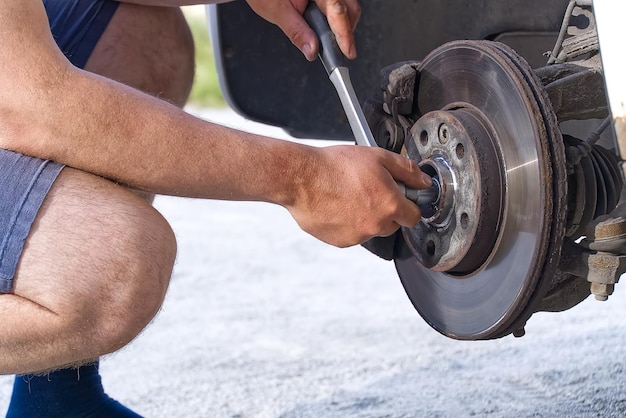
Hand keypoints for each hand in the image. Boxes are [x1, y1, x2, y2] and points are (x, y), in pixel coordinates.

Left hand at [245, 0, 359, 60]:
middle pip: (349, 10)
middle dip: (345, 32)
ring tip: (322, 37)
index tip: (348, 51)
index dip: (345, 34)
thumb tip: (312, 50)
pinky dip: (334, 20)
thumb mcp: (277, 11)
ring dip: (340, 26)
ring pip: (347, 9)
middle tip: (337, 51)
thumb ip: (296, 31)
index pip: (338, 11)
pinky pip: (339, 6)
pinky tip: (322, 27)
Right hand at [286, 145, 431, 247]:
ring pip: (371, 229)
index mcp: (390, 205)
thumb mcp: (378, 157)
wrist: (301, 178)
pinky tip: (338, 205)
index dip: (409, 205)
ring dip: (366, 217)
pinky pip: (352, 235)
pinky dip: (348, 224)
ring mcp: (358, 236)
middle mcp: (376, 225)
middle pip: (393, 224)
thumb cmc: (335, 166)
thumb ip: (407, 170)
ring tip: (349, 195)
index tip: (402, 198)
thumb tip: (423, 181)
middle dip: (387, 210)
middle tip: (370, 191)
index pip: (414, 216)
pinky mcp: (341, 241)